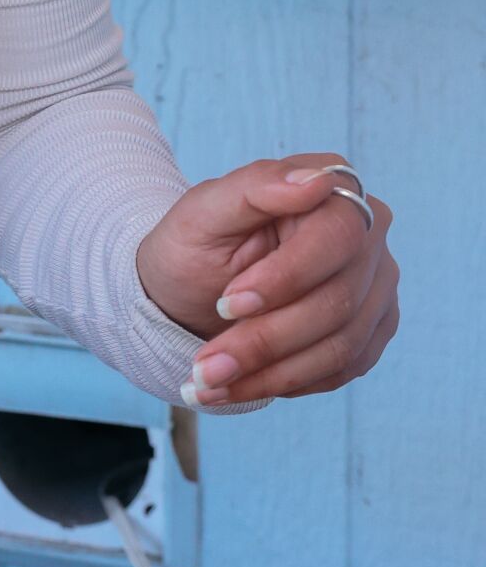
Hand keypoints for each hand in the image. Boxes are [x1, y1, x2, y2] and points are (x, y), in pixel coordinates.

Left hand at [135, 151, 397, 406]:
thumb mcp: (203, 212)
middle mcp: (368, 237)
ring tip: (210, 385)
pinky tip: (242, 384)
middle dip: (264, 340)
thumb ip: (255, 187)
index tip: (227, 305)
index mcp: (334, 191)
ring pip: (341, 345)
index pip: (336, 236)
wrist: (190, 290)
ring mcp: (375, 287)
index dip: (285, 278)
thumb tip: (313, 181)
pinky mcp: (371, 331)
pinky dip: (286, 383)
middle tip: (205, 366)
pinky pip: (342, 368)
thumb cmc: (196, 244)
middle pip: (338, 301)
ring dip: (270, 373)